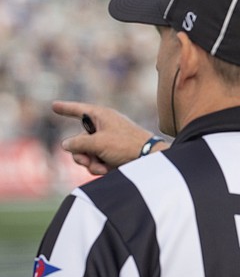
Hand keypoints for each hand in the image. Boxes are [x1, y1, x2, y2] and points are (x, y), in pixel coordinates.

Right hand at [52, 101, 168, 174]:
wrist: (149, 158)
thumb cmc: (126, 145)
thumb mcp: (97, 143)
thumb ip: (78, 143)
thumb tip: (66, 144)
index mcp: (102, 115)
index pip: (79, 110)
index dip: (66, 108)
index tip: (54, 105)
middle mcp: (104, 126)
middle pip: (79, 140)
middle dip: (80, 154)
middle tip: (86, 160)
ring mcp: (108, 140)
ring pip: (87, 153)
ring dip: (90, 163)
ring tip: (102, 167)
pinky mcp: (113, 153)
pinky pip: (97, 160)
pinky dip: (99, 166)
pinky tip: (108, 170)